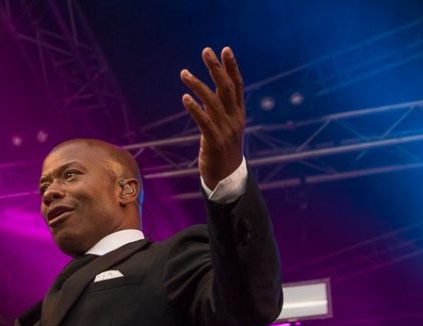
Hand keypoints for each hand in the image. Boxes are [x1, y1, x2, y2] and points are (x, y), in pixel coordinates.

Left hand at [180, 46, 244, 188]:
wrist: (227, 179)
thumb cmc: (223, 151)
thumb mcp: (225, 127)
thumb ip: (220, 110)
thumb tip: (211, 93)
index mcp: (238, 114)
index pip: (237, 85)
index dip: (232, 67)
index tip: (225, 49)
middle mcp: (234, 119)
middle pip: (226, 88)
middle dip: (216, 68)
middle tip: (206, 51)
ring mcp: (226, 130)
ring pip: (213, 102)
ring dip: (198, 85)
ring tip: (184, 73)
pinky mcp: (215, 142)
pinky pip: (204, 121)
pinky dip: (195, 108)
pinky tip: (185, 98)